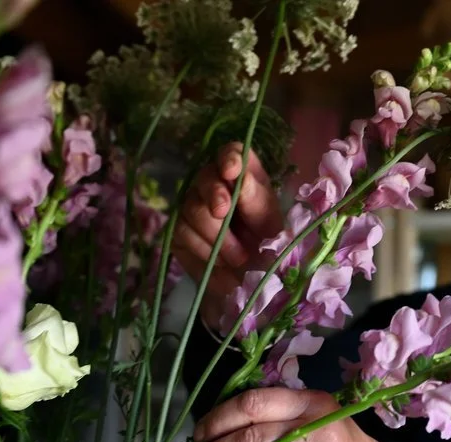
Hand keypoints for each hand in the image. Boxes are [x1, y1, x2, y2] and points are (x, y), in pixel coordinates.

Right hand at [171, 142, 282, 327]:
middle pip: (205, 177)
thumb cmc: (266, 246)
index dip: (230, 158)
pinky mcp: (179, 230)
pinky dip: (204, 250)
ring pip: (192, 208)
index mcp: (244, 176)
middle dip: (215, 194)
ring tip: (239, 258)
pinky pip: (183, 232)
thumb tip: (240, 180)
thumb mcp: (271, 226)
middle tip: (223, 212)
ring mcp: (193, 205)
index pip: (231, 152)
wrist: (249, 280)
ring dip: (217, 236)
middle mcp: (215, 184)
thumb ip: (257, 201)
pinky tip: (221, 263)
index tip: (231, 171)